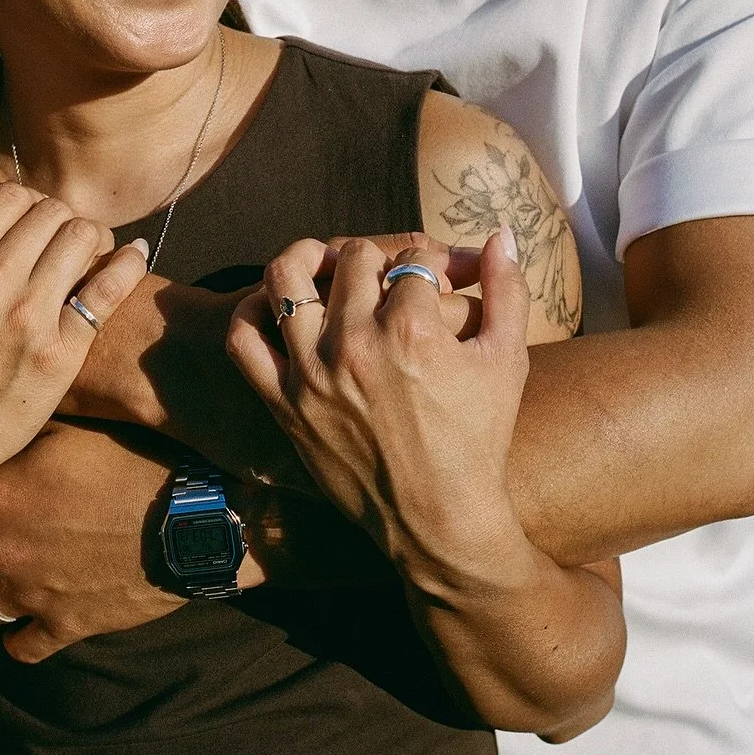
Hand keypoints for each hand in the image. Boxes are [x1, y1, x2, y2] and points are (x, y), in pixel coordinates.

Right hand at [0, 181, 149, 524]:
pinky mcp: (63, 351)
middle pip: (53, 212)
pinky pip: (110, 286)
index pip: (11, 196)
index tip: (32, 226)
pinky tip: (134, 257)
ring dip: (93, 239)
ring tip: (91, 255)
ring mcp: (31, 316)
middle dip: (61, 222)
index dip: (27, 205)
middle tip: (65, 242)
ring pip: (85, 236)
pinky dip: (129, 264)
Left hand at [0, 421, 189, 661]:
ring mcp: (31, 593)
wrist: (193, 518)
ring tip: (4, 578)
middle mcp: (1, 548)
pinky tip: (23, 624)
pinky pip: (22, 647)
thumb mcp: (77, 427)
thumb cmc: (138, 461)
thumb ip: (25, 429)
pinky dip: (20, 638)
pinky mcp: (64, 626)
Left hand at [226, 225, 531, 571]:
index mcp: (412, 328)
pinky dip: (252, 310)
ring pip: (287, 278)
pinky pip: (244, 339)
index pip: (414, 258)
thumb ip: (509, 290)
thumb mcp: (508, 360)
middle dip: (380, 257)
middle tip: (391, 277)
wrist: (438, 520)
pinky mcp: (284, 402)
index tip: (439, 276)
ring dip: (308, 258)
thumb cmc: (479, 441)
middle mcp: (356, 342)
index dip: (433, 259)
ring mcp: (312, 372)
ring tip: (325, 263)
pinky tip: (277, 306)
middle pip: (354, 258)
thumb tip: (503, 234)